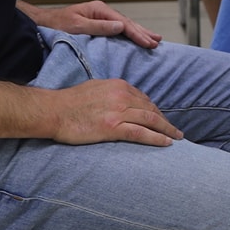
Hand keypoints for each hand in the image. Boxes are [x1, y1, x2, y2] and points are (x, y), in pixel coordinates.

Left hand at [22, 0, 161, 47]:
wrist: (43, 24)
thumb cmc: (57, 25)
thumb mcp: (77, 26)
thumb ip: (99, 27)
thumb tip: (121, 26)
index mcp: (99, 10)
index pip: (123, 23)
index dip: (137, 33)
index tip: (148, 43)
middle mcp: (102, 12)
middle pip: (128, 23)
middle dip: (143, 33)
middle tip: (157, 42)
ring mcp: (101, 17)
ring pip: (125, 26)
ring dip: (140, 33)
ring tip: (154, 39)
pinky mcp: (99, 25)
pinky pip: (119, 30)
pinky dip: (130, 34)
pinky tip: (137, 38)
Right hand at [44, 78, 182, 146]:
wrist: (53, 111)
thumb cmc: (70, 101)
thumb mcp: (95, 87)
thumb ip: (112, 92)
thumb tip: (122, 99)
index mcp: (119, 86)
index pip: (144, 99)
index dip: (155, 111)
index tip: (161, 120)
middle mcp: (122, 96)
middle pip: (151, 109)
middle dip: (165, 121)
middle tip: (175, 131)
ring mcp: (119, 112)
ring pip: (151, 121)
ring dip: (167, 130)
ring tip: (176, 138)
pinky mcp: (113, 127)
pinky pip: (141, 133)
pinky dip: (156, 138)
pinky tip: (166, 143)